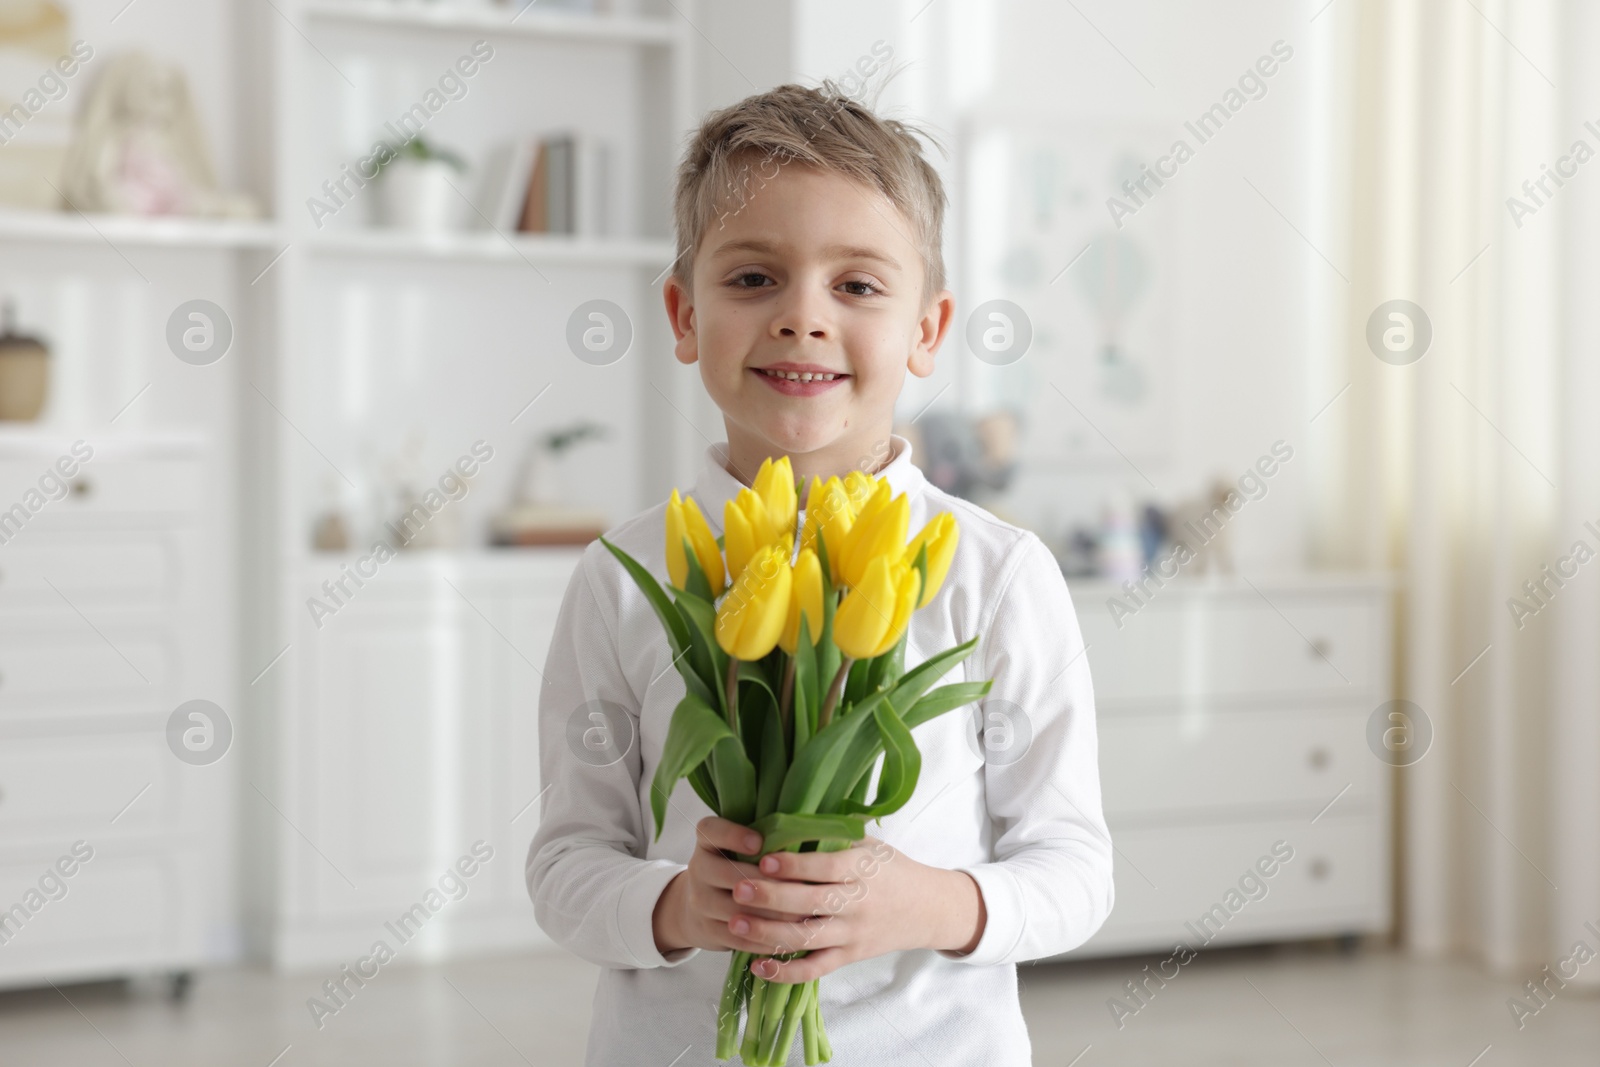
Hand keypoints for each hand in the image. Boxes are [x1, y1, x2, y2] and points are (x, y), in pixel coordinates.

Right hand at [652, 816, 813, 955]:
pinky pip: (738, 938)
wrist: (697, 906)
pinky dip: (764, 940)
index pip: (712, 830)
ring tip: (803, 917)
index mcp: (708, 840)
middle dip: (770, 885)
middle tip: (804, 888)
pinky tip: (789, 938)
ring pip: (737, 910)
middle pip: (731, 875)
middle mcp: (698, 868)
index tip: (759, 843)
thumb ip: (766, 838)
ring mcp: (699, 901)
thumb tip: (807, 834)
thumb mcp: (740, 846)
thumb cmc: (735, 867)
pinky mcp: (707, 931)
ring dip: (772, 916)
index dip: (734, 836)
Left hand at [722, 834, 986, 982]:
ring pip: (808, 938)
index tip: (764, 859)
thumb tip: (784, 815)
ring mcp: (852, 934)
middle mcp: (858, 903)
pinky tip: (757, 966)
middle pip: (812, 903)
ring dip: (769, 935)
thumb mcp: (870, 845)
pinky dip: (787, 972)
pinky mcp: (848, 957)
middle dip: (773, 898)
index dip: (795, 865)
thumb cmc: (890, 869)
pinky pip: (815, 969)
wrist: (928, 909)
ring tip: (735, 924)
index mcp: (862, 868)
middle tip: (739, 889)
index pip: (826, 867)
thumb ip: (833, 834)